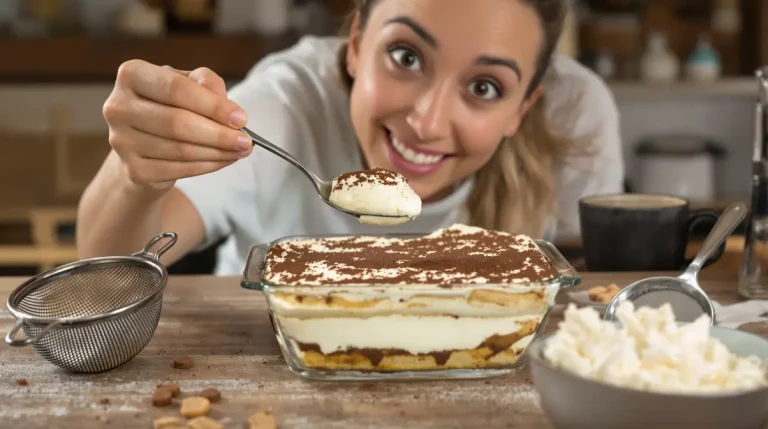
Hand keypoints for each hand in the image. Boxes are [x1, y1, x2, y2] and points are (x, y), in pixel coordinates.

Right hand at [103, 60, 251, 190]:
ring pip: (180, 149)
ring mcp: (122, 141)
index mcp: (131, 75)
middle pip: (177, 122)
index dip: (212, 105)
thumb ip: (206, 83)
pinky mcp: (134, 169)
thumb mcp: (188, 84)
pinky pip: (179, 169)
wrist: (143, 144)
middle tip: (247, 140)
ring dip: (218, 152)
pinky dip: (208, 166)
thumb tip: (226, 103)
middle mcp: (118, 107)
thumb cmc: (170, 106)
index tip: (241, 118)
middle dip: (219, 134)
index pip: (175, 89)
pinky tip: (224, 160)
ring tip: (241, 150)